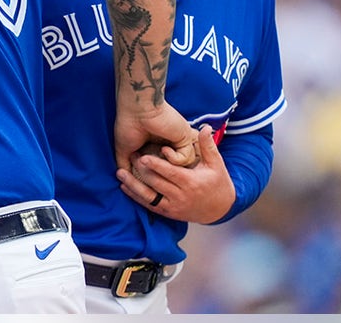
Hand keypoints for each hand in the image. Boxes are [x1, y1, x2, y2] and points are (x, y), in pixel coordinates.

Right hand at [113, 101, 197, 170]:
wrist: (136, 110)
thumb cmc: (128, 126)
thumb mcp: (124, 150)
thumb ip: (126, 164)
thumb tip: (125, 180)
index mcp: (153, 147)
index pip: (159, 168)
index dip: (153, 175)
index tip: (144, 177)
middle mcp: (167, 144)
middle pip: (172, 169)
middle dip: (162, 174)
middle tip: (154, 172)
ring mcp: (176, 142)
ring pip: (181, 167)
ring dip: (168, 167)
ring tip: (156, 159)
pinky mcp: (184, 138)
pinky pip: (185, 158)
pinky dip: (175, 158)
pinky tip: (164, 149)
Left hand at [116, 125, 234, 223]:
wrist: (220, 210)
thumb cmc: (218, 183)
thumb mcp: (216, 164)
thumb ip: (208, 146)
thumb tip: (205, 127)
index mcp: (191, 182)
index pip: (170, 173)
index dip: (155, 166)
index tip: (143, 157)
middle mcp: (180, 196)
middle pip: (156, 183)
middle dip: (141, 171)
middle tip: (130, 157)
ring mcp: (173, 207)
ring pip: (149, 197)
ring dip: (133, 186)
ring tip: (120, 174)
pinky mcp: (168, 213)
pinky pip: (150, 206)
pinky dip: (136, 197)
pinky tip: (125, 187)